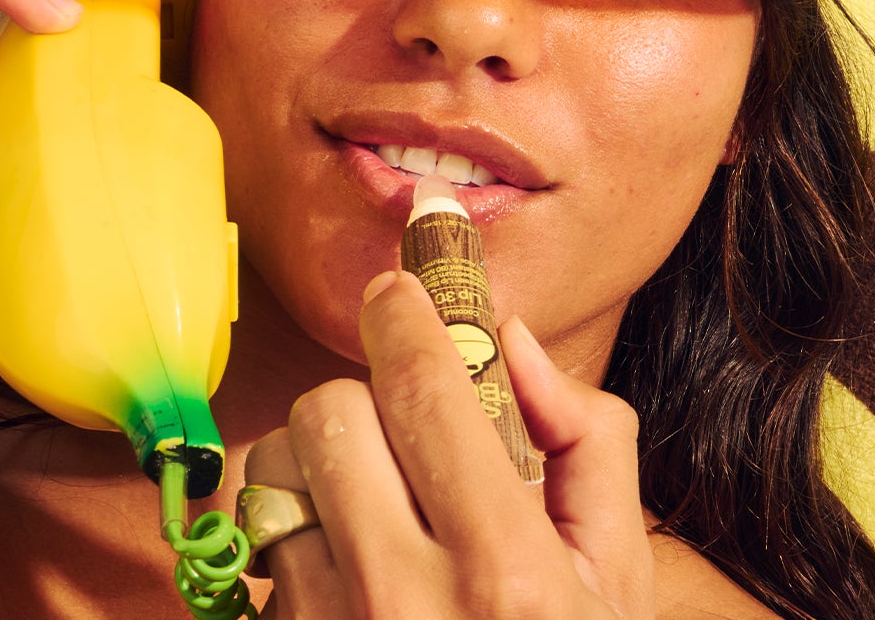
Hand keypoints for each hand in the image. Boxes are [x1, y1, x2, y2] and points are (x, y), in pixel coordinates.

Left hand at [248, 272, 654, 618]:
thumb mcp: (618, 580)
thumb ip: (588, 445)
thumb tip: (512, 343)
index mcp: (506, 573)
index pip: (422, 388)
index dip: (404, 313)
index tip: (401, 286)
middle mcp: (405, 600)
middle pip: (330, 415)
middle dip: (365, 401)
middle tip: (405, 433)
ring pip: (275, 477)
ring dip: (319, 472)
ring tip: (376, 513)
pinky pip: (257, 552)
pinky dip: (294, 542)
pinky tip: (348, 575)